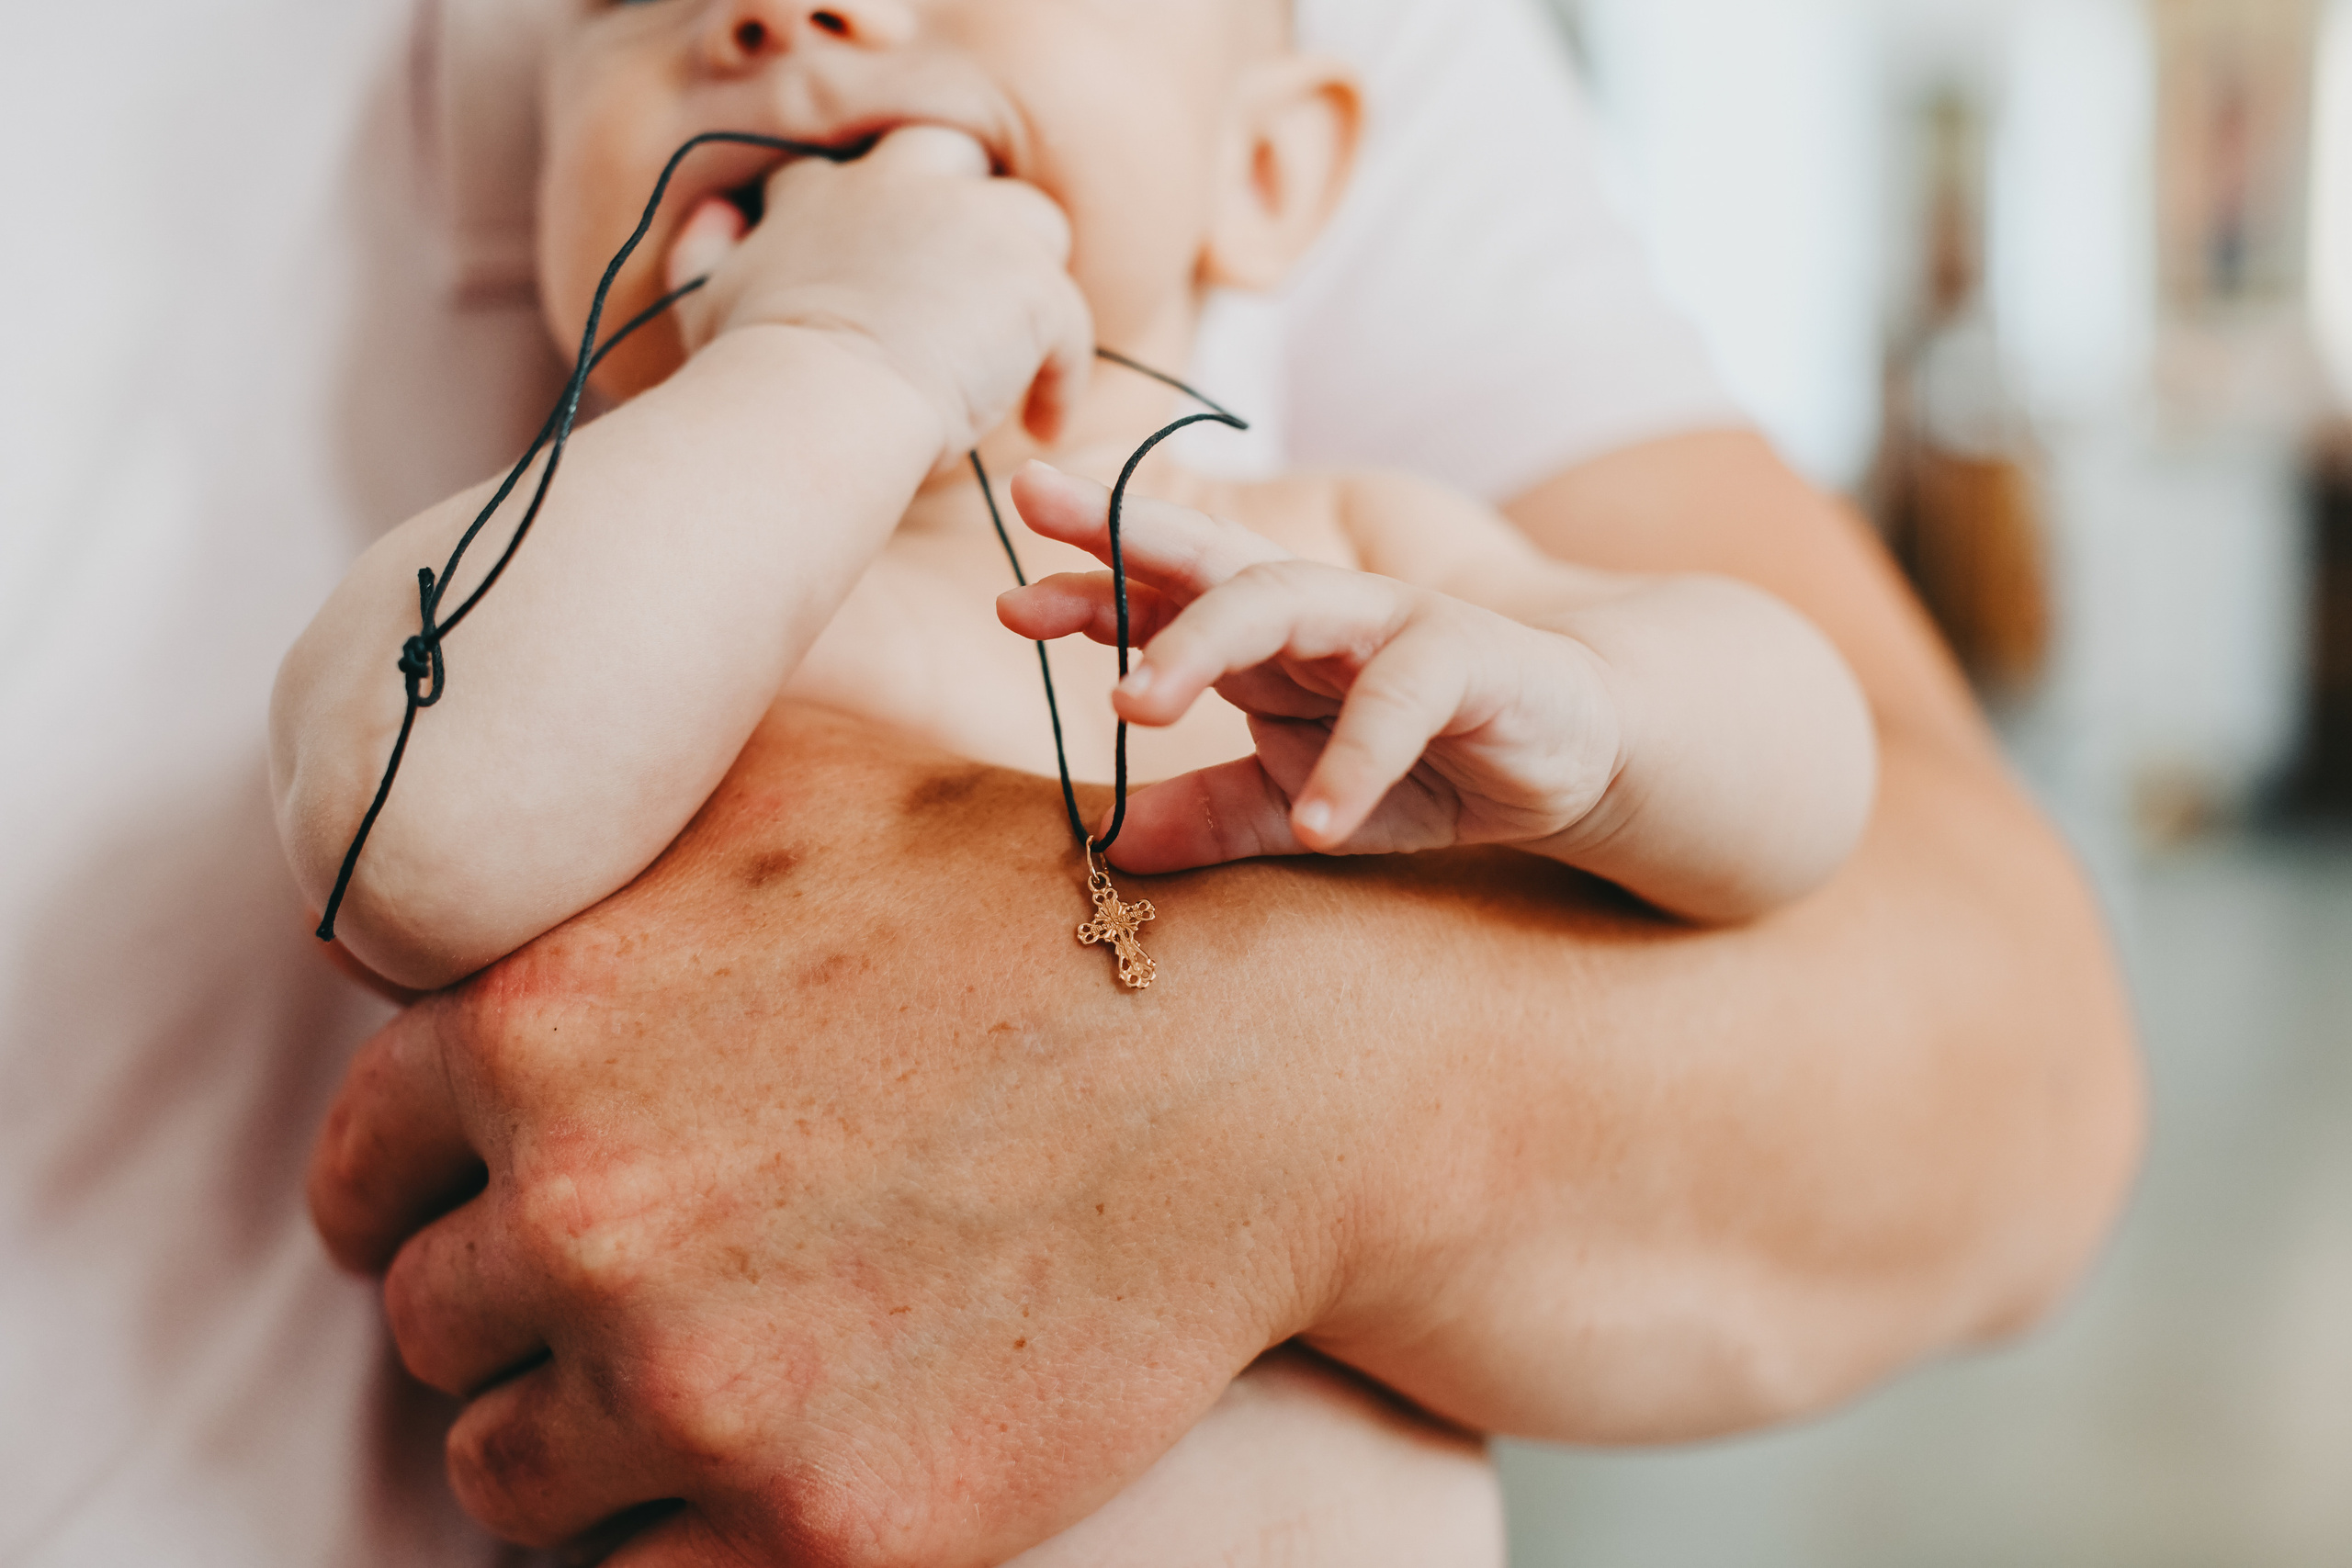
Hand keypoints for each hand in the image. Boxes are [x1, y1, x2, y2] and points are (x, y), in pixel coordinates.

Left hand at [305, 707, 1397, 1567]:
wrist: (1244, 1060)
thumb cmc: (1026, 899)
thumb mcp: (792, 781)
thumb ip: (595, 826)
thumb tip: (456, 878)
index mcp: (539, 1029)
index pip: (366, 1170)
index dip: (410, 1199)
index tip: (456, 1226)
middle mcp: (584, 1216)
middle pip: (433, 1330)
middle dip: (511, 1316)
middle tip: (622, 1294)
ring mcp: (696, 1387)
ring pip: (509, 1475)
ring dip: (575, 1441)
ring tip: (686, 1386)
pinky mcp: (816, 1526)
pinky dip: (678, 1536)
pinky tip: (755, 1465)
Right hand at [666, 126, 1093, 459]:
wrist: (813, 403)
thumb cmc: (749, 374)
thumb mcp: (705, 301)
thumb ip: (706, 249)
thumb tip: (716, 213)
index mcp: (821, 191)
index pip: (857, 170)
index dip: (877, 214)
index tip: (884, 272)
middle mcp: (901, 186)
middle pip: (958, 157)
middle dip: (971, 206)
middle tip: (978, 285)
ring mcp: (973, 224)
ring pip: (1034, 222)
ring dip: (1031, 281)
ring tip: (1022, 352)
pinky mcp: (1028, 281)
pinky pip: (1070, 321)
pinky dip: (1061, 375)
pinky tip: (1043, 422)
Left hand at [996, 463, 1624, 874]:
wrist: (1580, 754)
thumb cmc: (1430, 763)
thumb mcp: (1299, 806)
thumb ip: (1210, 817)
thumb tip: (1105, 842)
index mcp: (1267, 637)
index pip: (1165, 596)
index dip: (1088, 589)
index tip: (1007, 605)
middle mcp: (1318, 612)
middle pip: (1207, 562)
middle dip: (1118, 544)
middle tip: (1030, 551)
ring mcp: (1391, 624)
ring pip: (1286, 604)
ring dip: (1203, 648)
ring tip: (1129, 709)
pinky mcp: (1470, 660)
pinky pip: (1401, 700)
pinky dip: (1358, 761)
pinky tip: (1321, 821)